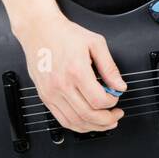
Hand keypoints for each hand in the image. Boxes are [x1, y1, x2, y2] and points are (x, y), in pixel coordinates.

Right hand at [13, 9, 127, 132]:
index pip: (98, 100)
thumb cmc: (64, 34)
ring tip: (104, 122)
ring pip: (74, 122)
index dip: (112, 103)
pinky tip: (86, 122)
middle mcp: (61, 85)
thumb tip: (119, 86)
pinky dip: (76, 125)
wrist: (39, 30)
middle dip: (106, 120)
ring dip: (93, 126)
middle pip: (88, 115)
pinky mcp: (45, 96)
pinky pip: (61, 119)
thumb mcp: (95, 43)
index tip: (115, 99)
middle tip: (115, 116)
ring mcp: (51, 93)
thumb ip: (109, 67)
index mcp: (76, 71)